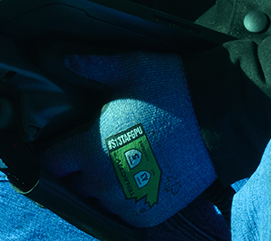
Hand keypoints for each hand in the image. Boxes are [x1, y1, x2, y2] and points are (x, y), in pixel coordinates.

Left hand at [36, 51, 214, 227]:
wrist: (219, 116)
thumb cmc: (170, 89)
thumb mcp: (127, 67)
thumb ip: (90, 65)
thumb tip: (62, 58)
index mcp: (91, 150)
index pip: (51, 164)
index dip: (53, 153)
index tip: (61, 143)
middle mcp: (105, 183)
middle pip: (74, 183)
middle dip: (78, 168)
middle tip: (92, 147)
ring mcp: (130, 202)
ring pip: (98, 199)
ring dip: (101, 184)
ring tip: (116, 161)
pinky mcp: (153, 213)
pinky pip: (125, 212)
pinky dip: (125, 198)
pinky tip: (135, 175)